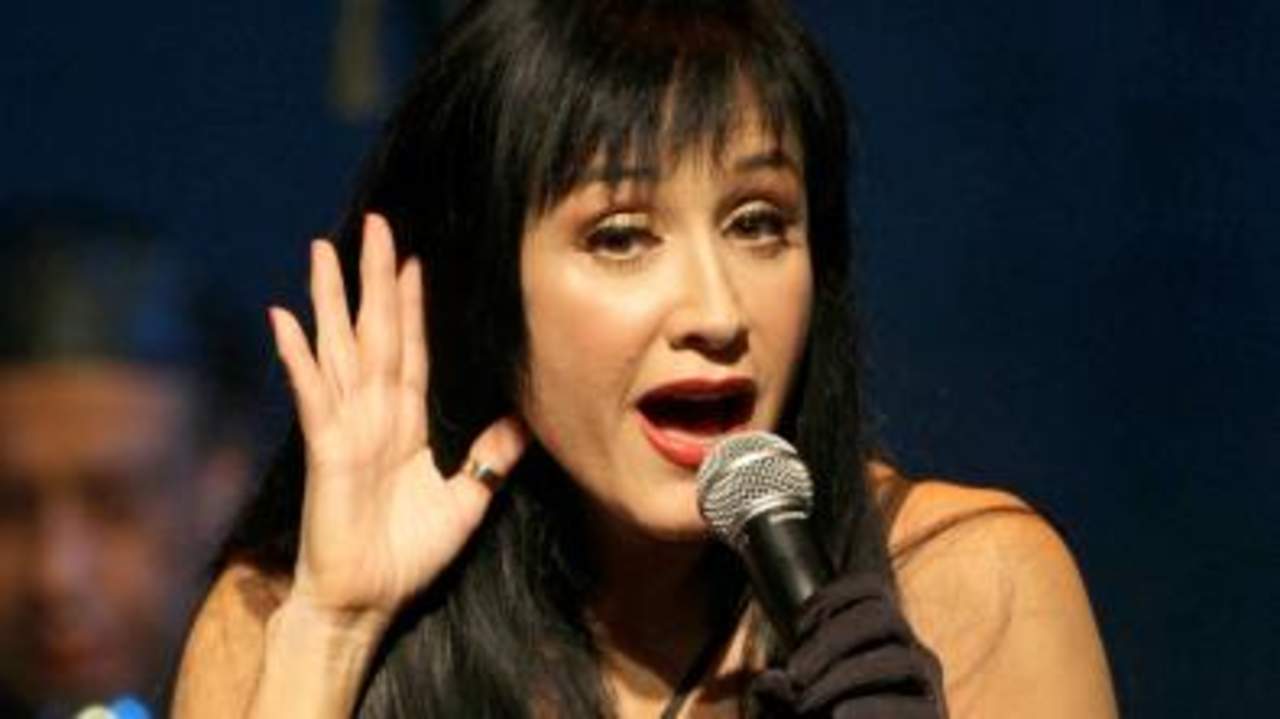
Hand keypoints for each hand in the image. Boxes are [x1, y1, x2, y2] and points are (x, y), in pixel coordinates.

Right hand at [267, 213, 527, 631]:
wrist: (366, 601)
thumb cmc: (407, 556)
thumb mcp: (467, 500)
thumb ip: (493, 457)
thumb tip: (525, 421)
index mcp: (404, 423)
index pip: (411, 350)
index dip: (413, 305)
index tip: (414, 260)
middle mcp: (372, 415)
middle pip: (375, 332)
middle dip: (375, 279)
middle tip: (374, 225)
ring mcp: (345, 427)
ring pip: (340, 348)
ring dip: (330, 299)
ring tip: (322, 250)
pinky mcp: (326, 448)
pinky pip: (313, 394)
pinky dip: (299, 356)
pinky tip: (284, 317)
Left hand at [752, 573, 947, 717]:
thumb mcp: (803, 703)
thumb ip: (786, 690)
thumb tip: (766, 682)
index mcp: (882, 633)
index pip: (871, 587)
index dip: (834, 594)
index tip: (796, 625)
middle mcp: (909, 648)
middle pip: (879, 614)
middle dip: (830, 640)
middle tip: (793, 673)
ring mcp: (926, 682)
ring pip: (895, 656)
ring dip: (843, 676)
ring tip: (805, 702)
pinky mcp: (934, 716)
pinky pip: (913, 705)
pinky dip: (874, 708)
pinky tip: (840, 715)